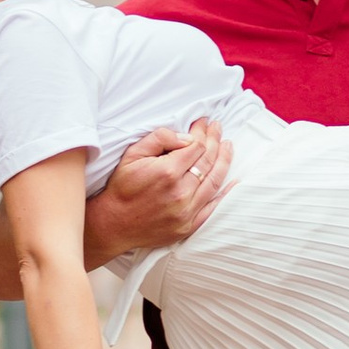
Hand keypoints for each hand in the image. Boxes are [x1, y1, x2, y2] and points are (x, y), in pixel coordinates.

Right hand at [82, 118, 232, 263]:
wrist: (114, 224)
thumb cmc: (122, 187)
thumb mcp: (133, 154)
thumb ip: (160, 139)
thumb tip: (186, 137)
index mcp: (167, 171)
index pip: (195, 146)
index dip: (201, 132)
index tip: (203, 123)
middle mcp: (181, 192)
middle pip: (207, 160)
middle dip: (214, 140)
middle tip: (217, 128)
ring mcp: (187, 211)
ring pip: (214, 181)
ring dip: (224, 160)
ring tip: (228, 146)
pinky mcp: (189, 225)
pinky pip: (213, 207)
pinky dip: (225, 193)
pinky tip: (233, 180)